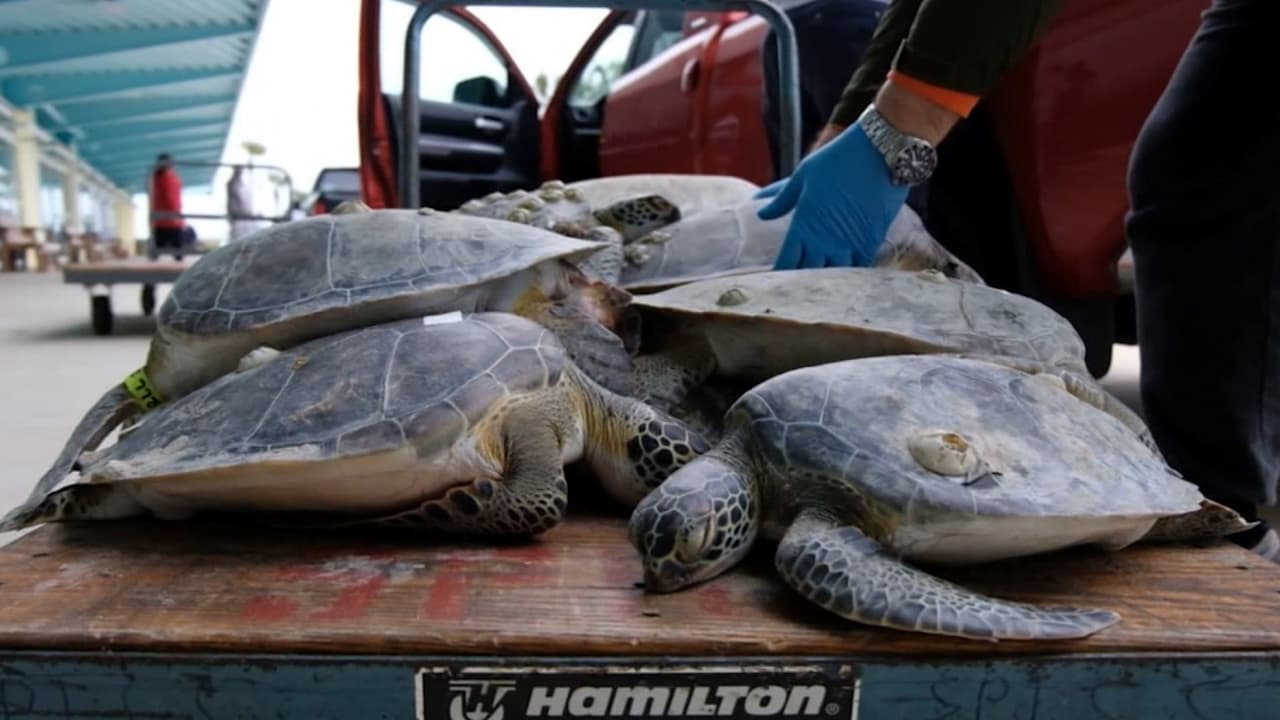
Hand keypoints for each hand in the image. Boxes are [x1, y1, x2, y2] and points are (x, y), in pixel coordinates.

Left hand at [758, 122, 908, 269]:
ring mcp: (849, 242)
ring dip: (826, 280)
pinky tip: (844, 275)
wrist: (881, 151)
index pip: (787, 260)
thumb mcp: (803, 175)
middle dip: (800, 281)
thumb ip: (782, 200)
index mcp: (804, 223)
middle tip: (795, 286)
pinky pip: (858, 267)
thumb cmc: (838, 159)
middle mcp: (825, 238)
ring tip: (819, 284)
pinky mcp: (871, 240)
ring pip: (834, 275)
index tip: (775, 279)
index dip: (780, 273)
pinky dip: (850, 273)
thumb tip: (761, 214)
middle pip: (808, 273)